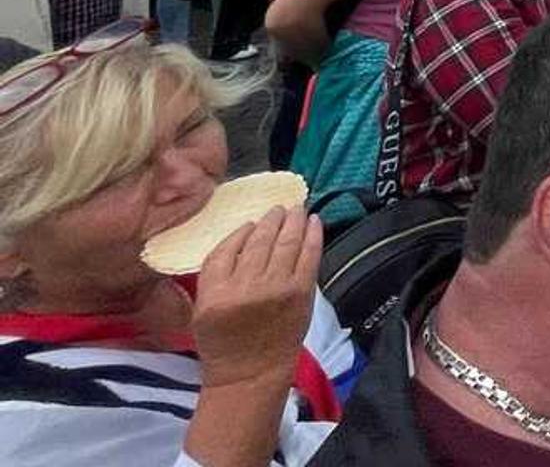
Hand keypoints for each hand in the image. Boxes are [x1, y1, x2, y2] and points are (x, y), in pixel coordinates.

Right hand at [192, 206, 321, 389]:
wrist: (251, 374)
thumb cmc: (224, 342)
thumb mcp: (202, 309)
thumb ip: (216, 274)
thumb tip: (243, 234)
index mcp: (215, 293)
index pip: (226, 249)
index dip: (240, 232)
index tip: (251, 222)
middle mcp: (245, 287)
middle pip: (259, 240)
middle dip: (272, 219)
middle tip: (279, 207)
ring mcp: (276, 288)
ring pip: (285, 242)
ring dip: (293, 220)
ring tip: (297, 208)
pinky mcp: (301, 292)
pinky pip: (309, 255)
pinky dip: (313, 235)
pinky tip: (314, 222)